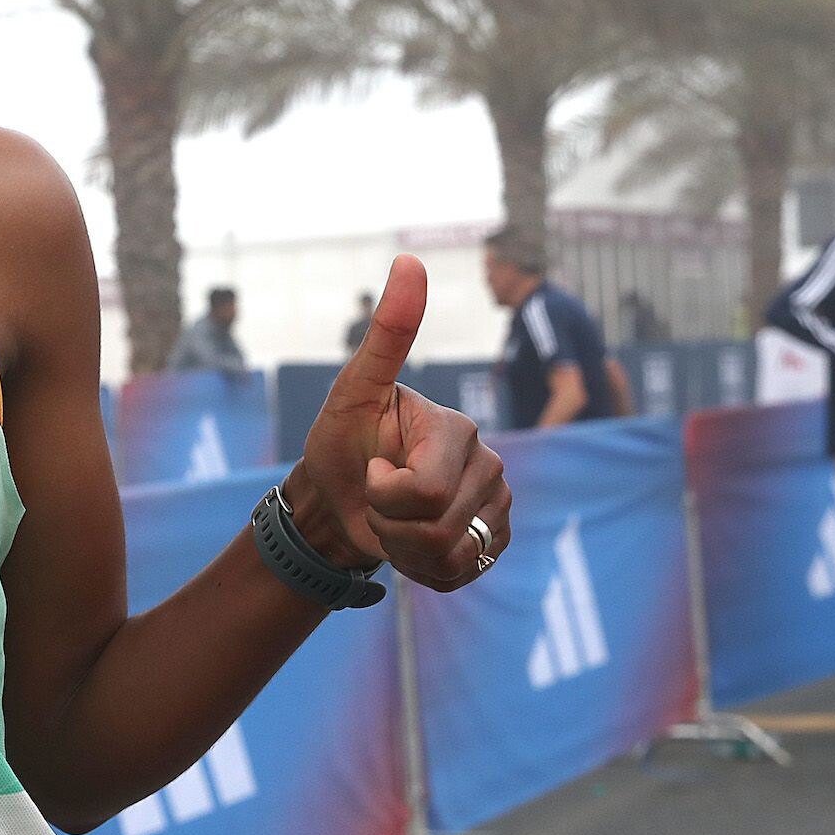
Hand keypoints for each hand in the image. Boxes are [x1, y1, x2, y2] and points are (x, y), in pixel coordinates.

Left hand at [283, 255, 512, 591]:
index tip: (371, 469)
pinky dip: (426, 570)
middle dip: (391, 524)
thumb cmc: (340, 443)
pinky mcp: (493, 540)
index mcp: (458, 428)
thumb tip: (411, 260)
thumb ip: (386, 333)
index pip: (426, 491)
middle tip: (377, 499)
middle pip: (438, 526)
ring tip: (393, 521)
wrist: (337, 501)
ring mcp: (497, 504)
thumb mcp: (352, 391)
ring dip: (405, 549)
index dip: (384, 494)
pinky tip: (412, 545)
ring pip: (451, 554)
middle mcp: (488, 462)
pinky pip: (463, 573)